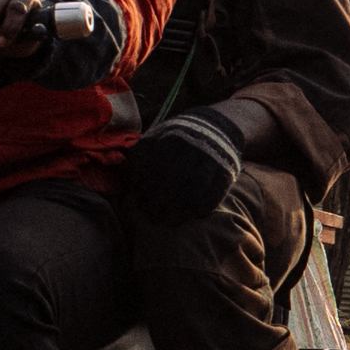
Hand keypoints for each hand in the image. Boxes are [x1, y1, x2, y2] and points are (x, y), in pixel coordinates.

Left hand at [124, 107, 246, 220]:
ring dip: (179, 210)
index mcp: (172, 137)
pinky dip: (202, 208)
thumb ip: (142, 151)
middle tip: (150, 214)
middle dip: (158, 201)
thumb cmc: (179, 137)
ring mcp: (211, 160)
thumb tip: (124, 175)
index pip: (152, 165)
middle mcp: (192, 148)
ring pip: (193, 190)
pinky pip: (214, 195)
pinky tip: (193, 216)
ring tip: (169, 222)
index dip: (142, 184)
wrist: (217, 127)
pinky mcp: (226, 173)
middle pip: (172, 181)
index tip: (136, 196)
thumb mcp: (159, 134)